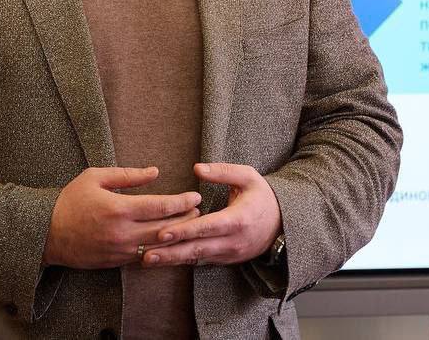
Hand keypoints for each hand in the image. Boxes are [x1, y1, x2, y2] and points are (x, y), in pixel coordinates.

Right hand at [43, 166, 202, 269]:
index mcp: (118, 209)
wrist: (46, 234)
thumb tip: (155, 171)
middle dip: (186, 219)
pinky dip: (161, 249)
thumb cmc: (70, 200)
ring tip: (191, 226)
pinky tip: (171, 242)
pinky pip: (145, 257)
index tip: (195, 196)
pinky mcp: (116, 263)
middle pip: (165, 228)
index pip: (160, 206)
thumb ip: (128, 175)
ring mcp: (120, 251)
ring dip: (177, 236)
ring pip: (158, 246)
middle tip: (200, 210)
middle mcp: (122, 233)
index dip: (182, 202)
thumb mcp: (95, 177)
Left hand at [142, 163, 281, 266]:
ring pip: (196, 258)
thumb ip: (223, 172)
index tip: (162, 233)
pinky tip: (163, 260)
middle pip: (197, 249)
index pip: (206, 227)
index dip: (184, 231)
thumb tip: (196, 168)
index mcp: (238, 220)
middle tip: (144, 255)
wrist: (283, 224)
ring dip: (172, 260)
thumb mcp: (248, 177)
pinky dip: (182, 260)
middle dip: (170, 253)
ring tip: (146, 260)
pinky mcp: (225, 260)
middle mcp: (232, 241)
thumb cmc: (263, 196)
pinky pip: (201, 261)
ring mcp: (229, 254)